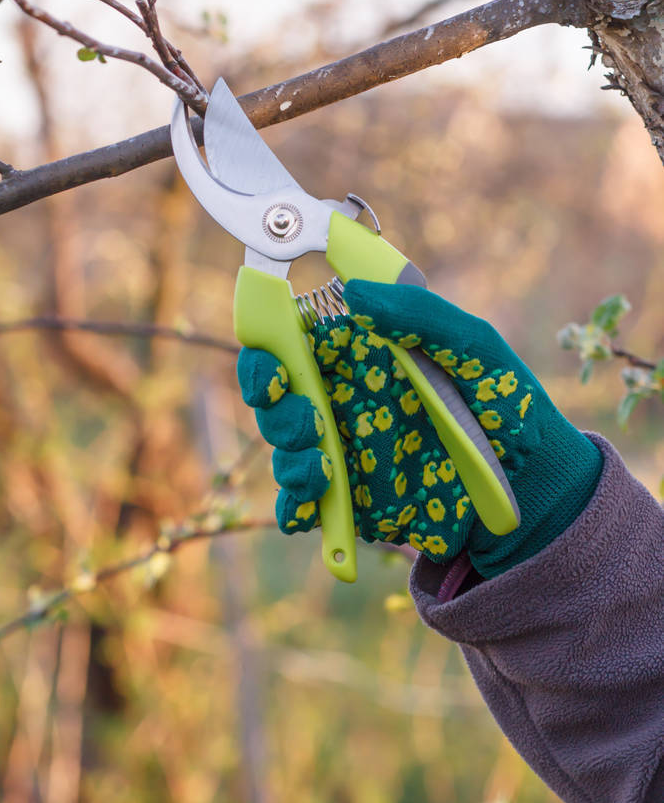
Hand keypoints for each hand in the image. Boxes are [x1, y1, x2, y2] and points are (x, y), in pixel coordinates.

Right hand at [237, 280, 602, 577]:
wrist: (535, 483)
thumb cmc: (505, 402)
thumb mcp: (474, 348)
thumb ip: (421, 315)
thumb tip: (355, 293)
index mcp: (360, 354)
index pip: (291, 339)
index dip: (266, 345)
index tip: (273, 362)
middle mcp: (342, 399)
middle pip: (275, 396)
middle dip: (272, 406)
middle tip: (304, 418)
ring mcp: (344, 451)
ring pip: (285, 451)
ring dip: (289, 458)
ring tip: (321, 467)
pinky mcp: (352, 499)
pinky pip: (306, 505)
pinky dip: (296, 508)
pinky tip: (313, 508)